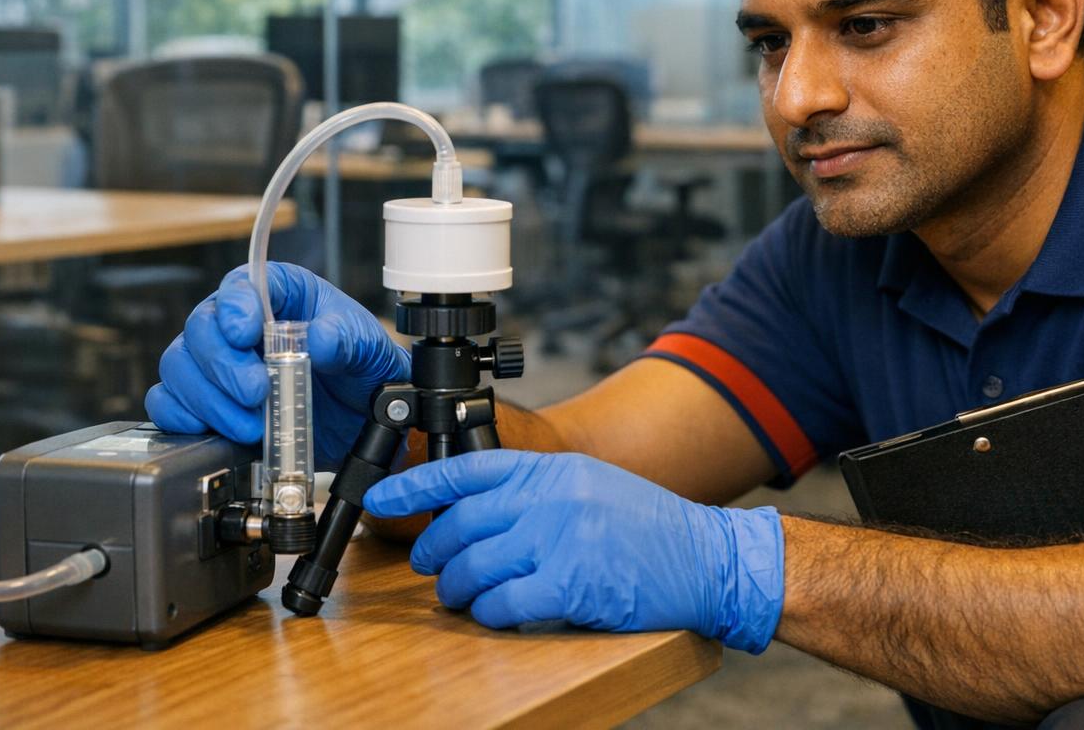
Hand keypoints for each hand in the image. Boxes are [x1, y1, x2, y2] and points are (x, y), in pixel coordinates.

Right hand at [145, 262, 409, 467]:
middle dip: (223, 365)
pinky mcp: (210, 402)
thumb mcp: (366, 345)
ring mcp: (220, 363)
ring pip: (179, 367)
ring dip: (209, 400)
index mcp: (280, 294)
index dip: (235, 307)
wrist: (363, 414)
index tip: (245, 333)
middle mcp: (241, 324)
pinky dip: (183, 419)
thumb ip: (345, 338)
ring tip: (251, 425)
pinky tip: (216, 431)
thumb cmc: (360, 364)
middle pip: (200, 328)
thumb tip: (320, 340)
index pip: (241, 285)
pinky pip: (168, 404)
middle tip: (256, 392)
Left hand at [361, 450, 784, 652]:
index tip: (379, 497)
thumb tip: (471, 511)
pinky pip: (503, 605)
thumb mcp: (587, 486)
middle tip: (434, 570)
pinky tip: (501, 613)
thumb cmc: (646, 527)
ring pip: (473, 570)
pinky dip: (492, 614)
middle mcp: (551, 498)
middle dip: (435, 554)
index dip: (415, 484)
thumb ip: (534, 491)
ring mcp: (560, 540)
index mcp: (551, 470)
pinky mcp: (570, 586)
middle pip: (460, 526)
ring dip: (458, 592)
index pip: (466, 469)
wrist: (705, 557)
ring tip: (465, 598)